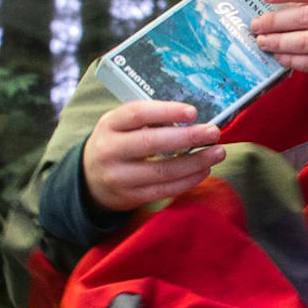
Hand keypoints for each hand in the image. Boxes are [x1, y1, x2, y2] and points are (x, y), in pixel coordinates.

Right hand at [81, 101, 224, 211]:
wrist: (90, 179)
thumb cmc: (117, 143)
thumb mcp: (121, 125)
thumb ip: (149, 120)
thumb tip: (193, 119)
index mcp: (109, 124)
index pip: (137, 114)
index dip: (166, 112)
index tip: (193, 112)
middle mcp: (110, 150)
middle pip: (152, 142)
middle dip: (188, 137)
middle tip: (213, 132)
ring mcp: (119, 176)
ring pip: (162, 170)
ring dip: (195, 162)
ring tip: (217, 152)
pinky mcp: (131, 196)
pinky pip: (165, 190)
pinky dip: (188, 180)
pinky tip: (204, 170)